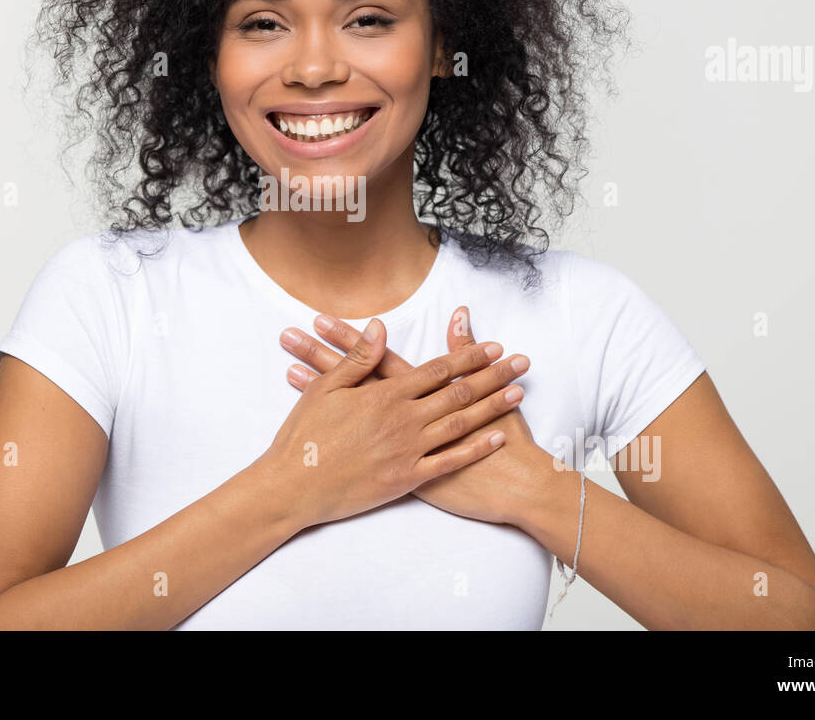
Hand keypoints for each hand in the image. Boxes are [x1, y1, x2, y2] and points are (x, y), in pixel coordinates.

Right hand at [261, 318, 527, 527]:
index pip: (437, 369)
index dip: (468, 355)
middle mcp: (403, 420)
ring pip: (461, 424)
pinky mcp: (407, 479)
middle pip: (458, 392)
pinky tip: (497, 437)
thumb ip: (358, 358)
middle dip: (493, 375)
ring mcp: (408, 451)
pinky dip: (476, 449)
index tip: (493, 345)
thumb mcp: (325, 389)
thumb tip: (380, 327)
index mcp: (384, 395)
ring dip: (493, 407)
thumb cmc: (304, 435)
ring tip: (519, 392)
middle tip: (520, 362)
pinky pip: (450, 462)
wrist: (293, 486)